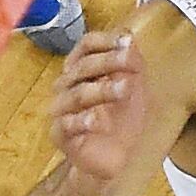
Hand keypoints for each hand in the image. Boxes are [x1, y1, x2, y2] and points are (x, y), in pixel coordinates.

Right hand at [46, 31, 151, 181]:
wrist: (113, 157)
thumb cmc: (121, 119)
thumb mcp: (135, 89)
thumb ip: (133, 64)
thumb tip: (129, 37)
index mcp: (83, 68)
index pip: (86, 45)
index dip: (105, 41)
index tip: (127, 41)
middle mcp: (67, 85)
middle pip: (82, 67)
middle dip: (108, 61)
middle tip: (131, 61)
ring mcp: (61, 109)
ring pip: (77, 94)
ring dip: (102, 89)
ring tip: (125, 89)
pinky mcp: (60, 134)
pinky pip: (67, 124)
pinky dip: (82, 121)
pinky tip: (97, 121)